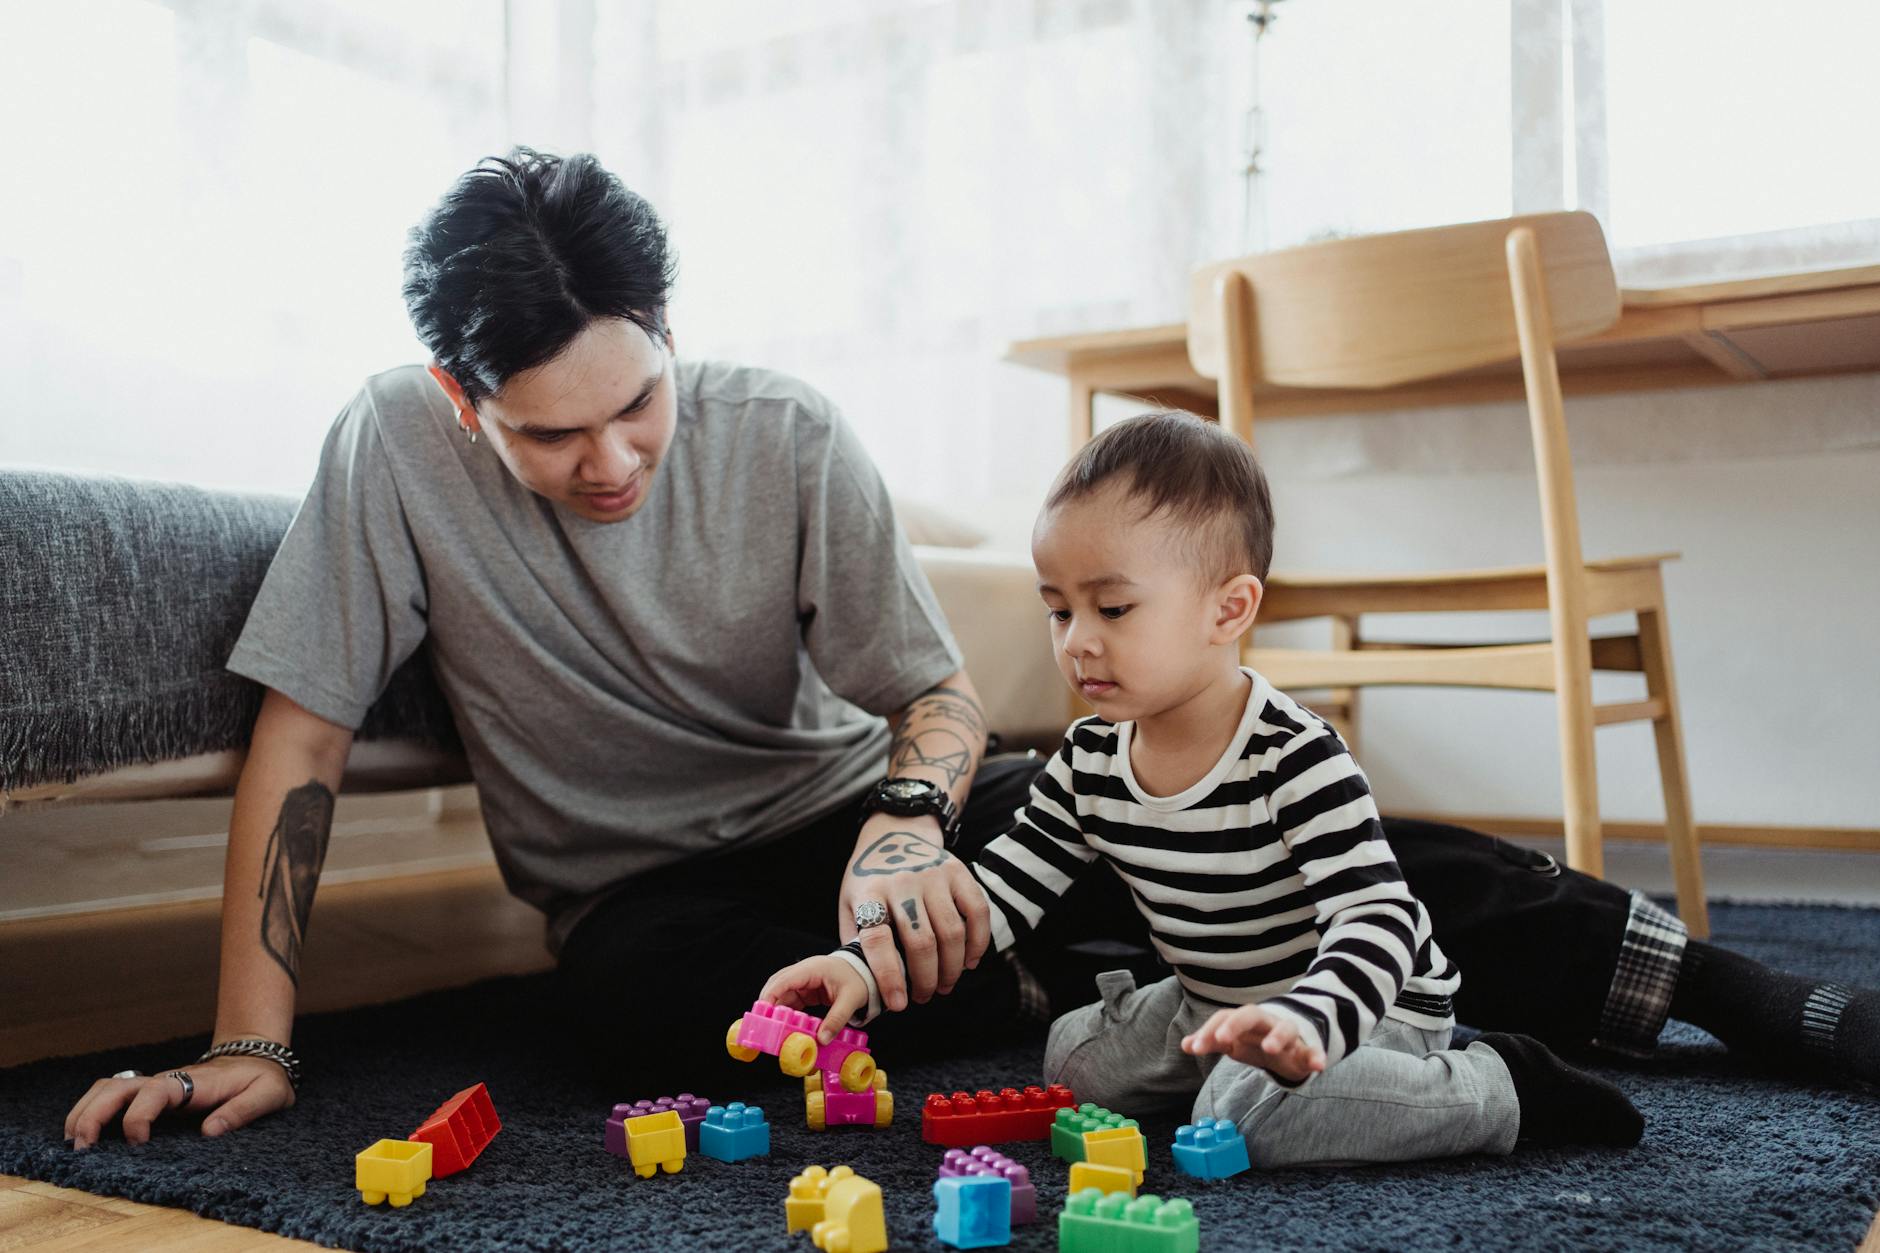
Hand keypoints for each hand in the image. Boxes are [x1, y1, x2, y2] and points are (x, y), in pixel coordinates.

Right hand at [64, 1056, 293, 1149]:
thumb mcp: (267, 1094)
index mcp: (193, 1082)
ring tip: (74, 1143)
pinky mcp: (150, 1095)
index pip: (155, 1092)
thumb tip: (209, 1133)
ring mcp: (155, 1086)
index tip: (137, 1143)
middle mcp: (166, 1081)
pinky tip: (84, 1136)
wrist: (257, 1059)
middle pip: (118, 1087)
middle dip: (94, 1114)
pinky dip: (92, 1111)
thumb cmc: (263, 1078)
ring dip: (86, 1110)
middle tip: (82, 1148)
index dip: (139, 1116)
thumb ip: (243, 1111)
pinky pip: (112, 1096)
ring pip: (108, 1088)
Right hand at [760, 956, 871, 1041]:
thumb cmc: (858, 978)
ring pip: (782, 995)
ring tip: (774, 1029)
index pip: (784, 979)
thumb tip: (822, 1039)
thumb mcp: (851, 999)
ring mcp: (803, 981)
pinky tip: (787, 1026)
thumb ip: (836, 1019)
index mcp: (813, 968)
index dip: (771, 994)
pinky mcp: (806, 991)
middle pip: (777, 986)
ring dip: (778, 1011)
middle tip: (764, 1024)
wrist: (866, 971)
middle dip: (769, 1004)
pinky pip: (791, 1002)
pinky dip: (787, 1014)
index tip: (763, 1011)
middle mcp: (804, 972)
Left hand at [838, 815, 989, 1010]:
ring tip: (944, 985)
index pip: (879, 940)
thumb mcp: (850, 904)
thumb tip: (864, 986)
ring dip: (951, 968)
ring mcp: (933, 874)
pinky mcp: (958, 871)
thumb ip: (856, 941)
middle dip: (925, 980)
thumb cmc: (869, 879)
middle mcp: (903, 882)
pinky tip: (970, 962)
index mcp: (870, 892)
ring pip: (951, 932)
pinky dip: (978, 943)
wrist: (894, 832)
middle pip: (921, 942)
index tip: (898, 1005)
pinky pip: (977, 912)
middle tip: (924, 997)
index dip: (889, 977)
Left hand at [1182, 1005, 1326, 1082]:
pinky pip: (1313, 1051)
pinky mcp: (1306, 1049)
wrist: (1290, 1042)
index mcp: (1244, 1020)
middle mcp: (1266, 1022)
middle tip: (1222, 1039)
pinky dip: (1317, 1056)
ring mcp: (1288, 1035)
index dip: (1208, 1031)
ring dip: (1278, 1036)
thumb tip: (1184, 1044)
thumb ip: (1211, 1041)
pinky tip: (1319, 1066)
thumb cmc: (1256, 1040)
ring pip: (1285, 1028)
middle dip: (1236, 1024)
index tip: (1193, 1047)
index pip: (1224, 1018)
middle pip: (1251, 1014)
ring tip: (1270, 1048)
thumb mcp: (1233, 1041)